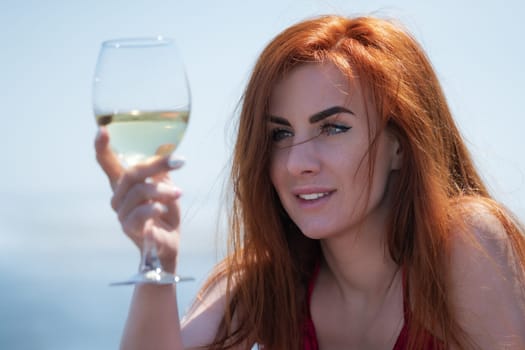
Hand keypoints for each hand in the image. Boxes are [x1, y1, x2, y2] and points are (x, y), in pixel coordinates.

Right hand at [95, 127, 184, 272]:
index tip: (102, 129)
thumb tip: (165, 148)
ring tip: (179, 193)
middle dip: (156, 164)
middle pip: (130, 173)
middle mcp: (118, 197)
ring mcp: (121, 214)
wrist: (168, 243)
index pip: (107, 163)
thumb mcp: (166, 187)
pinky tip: (164, 209)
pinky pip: (141, 212)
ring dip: (163, 190)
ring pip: (139, 191)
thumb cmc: (165, 213)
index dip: (103, 147)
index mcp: (124, 184)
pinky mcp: (129, 228)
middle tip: (179, 161)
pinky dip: (156, 207)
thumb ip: (160, 171)